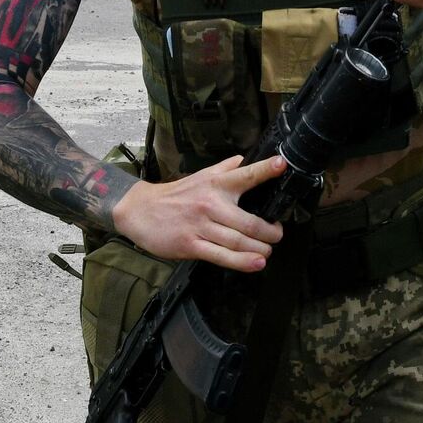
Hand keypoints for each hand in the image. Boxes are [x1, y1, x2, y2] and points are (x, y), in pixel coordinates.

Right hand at [110, 154, 287, 270]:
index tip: (281, 165)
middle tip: (277, 235)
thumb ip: (224, 168)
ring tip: (268, 251)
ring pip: (238, 241)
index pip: (245, 175)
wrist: (140, 210)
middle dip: (271, 232)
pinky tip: (255, 263)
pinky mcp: (191, 245)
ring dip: (260, 249)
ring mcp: (201, 226)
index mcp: (216, 184)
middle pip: (250, 222)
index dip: (265, 170)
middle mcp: (211, 204)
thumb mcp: (200, 175)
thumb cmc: (174, 195)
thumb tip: (245, 159)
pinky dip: (242, 262)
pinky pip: (221, 256)